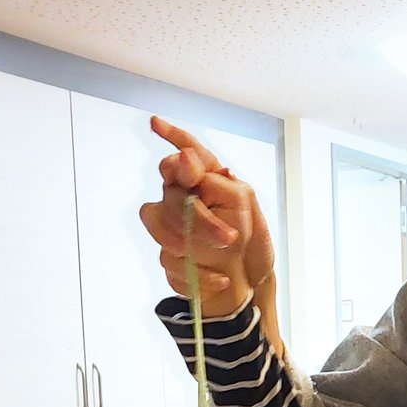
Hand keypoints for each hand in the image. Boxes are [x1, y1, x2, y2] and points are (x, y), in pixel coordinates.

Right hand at [138, 117, 273, 315]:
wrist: (249, 283)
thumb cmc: (251, 242)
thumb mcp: (243, 203)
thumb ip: (214, 179)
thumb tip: (186, 156)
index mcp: (206, 182)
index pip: (184, 152)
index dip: (171, 135)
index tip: (156, 122)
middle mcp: (184, 198)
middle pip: (170, 190)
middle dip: (198, 217)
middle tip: (229, 237)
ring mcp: (171, 226)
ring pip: (156, 220)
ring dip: (191, 240)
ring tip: (223, 252)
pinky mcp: (168, 256)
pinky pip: (166, 259)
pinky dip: (198, 273)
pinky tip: (220, 277)